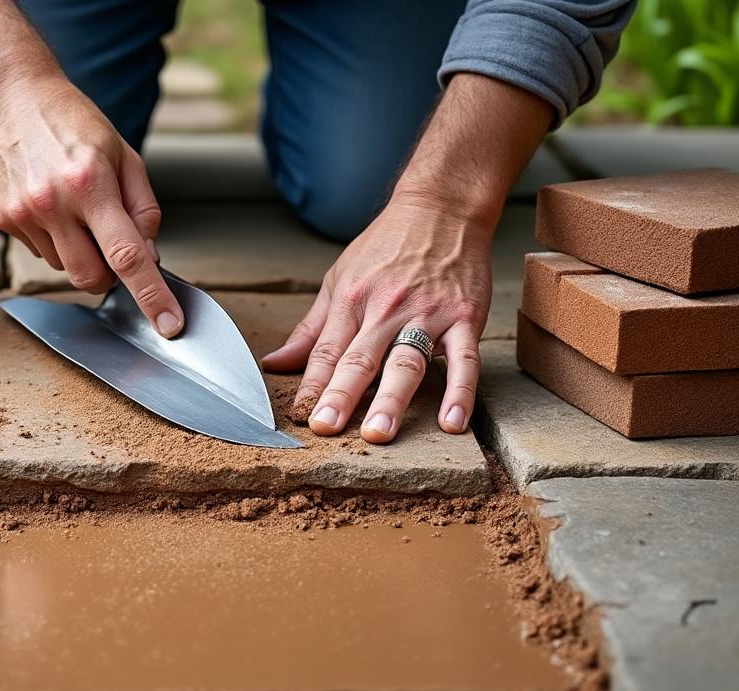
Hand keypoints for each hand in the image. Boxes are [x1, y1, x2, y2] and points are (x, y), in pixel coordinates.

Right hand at [0, 76, 183, 336]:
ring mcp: (23, 215)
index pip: (127, 256)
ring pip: (65, 268)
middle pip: (91, 279)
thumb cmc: (75, 124)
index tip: (169, 327)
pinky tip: (50, 204)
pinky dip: (56, 240)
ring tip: (74, 207)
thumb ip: (143, 209)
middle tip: (113, 244)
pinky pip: (41, 253)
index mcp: (90, 184)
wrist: (12, 99)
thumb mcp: (124, 155)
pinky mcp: (3, 220)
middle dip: (110, 277)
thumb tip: (151, 257)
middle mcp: (53, 203)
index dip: (151, 296)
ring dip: (80, 252)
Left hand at [262, 195, 491, 443]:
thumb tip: (274, 364)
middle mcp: (386, 309)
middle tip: (326, 430)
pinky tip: (452, 423)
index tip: (301, 418)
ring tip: (378, 434)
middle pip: (360, 359)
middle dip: (341, 397)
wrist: (441, 208)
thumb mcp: (339, 279)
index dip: (312, 386)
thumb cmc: (386, 247)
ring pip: (405, 362)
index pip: (326, 352)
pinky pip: (464, 360)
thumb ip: (310, 329)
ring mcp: (427, 314)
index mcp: (351, 301)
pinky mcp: (464, 317)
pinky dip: (460, 392)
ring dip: (391, 400)